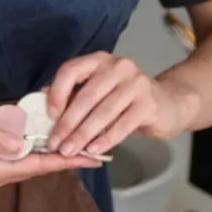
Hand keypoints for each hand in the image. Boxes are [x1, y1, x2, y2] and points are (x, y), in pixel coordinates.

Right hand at [0, 105, 92, 192]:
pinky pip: (14, 157)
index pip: (37, 165)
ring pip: (26, 163)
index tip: (91, 157)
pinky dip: (31, 149)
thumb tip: (21, 143)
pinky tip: (39, 141)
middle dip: (63, 157)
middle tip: (92, 148)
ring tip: (73, 144)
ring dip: (48, 154)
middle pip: (36, 167)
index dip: (66, 159)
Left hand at [46, 52, 198, 158]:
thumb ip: (75, 93)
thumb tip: (42, 101)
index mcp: (100, 60)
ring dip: (82, 135)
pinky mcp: (148, 105)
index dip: (57, 92)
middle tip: (54, 143)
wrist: (169, 104)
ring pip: (102, 113)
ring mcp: (136, 84)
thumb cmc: (126, 99)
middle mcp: (118, 67)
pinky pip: (121, 125)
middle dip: (67, 123)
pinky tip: (93, 150)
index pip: (71, 70)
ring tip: (70, 150)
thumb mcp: (100, 90)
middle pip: (85, 96)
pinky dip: (105, 139)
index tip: (49, 115)